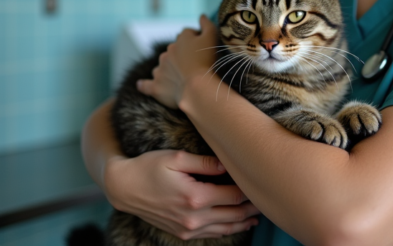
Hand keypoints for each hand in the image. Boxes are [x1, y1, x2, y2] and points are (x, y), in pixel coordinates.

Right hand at [104, 149, 259, 239]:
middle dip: (252, 206)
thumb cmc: (148, 167)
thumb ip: (204, 162)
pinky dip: (229, 229)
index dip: (250, 189)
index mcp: (194, 196)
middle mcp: (193, 217)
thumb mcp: (175, 157)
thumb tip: (228, 163)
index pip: (233, 195)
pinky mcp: (182, 233)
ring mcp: (188, 228)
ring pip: (226, 228)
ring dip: (244, 220)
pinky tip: (240, 223)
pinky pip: (213, 234)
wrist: (124, 187)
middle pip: (233, 214)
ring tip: (260, 212)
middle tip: (268, 197)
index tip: (262, 180)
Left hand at [137, 15, 218, 108]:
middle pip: (174, 50)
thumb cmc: (207, 62)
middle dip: (182, 55)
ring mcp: (160, 69)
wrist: (197, 88)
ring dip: (169, 68)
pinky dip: (144, 84)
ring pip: (163, 65)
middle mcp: (168, 52)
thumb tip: (201, 16)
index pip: (188, 34)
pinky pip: (146, 84)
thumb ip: (207, 25)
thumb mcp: (212, 38)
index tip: (204, 48)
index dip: (196, 39)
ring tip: (180, 78)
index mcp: (181, 40)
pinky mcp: (156, 86)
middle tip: (195, 65)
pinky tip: (140, 85)